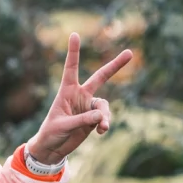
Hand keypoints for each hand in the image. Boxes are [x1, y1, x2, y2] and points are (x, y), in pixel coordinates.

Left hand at [26, 33, 133, 164]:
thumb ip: (83, 120)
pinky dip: (105, 124)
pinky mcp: (94, 119)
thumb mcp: (64, 126)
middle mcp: (80, 95)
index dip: (74, 52)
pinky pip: (104, 118)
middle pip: (100, 77)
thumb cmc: (52, 133)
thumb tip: (102, 115)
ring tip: (103, 127)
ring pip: (104, 106)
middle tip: (130, 53)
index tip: (74, 34)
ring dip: (105, 116)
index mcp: (67, 91)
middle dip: (115, 66)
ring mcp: (88, 107)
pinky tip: (102, 131)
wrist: (52, 148)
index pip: (71, 68)